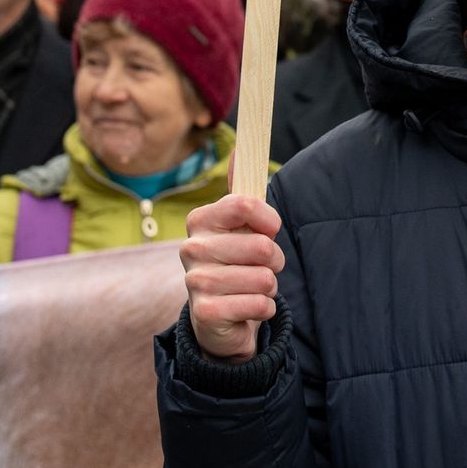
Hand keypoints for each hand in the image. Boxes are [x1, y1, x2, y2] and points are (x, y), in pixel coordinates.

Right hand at [181, 193, 284, 363]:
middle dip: (274, 261)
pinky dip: (264, 308)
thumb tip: (241, 149)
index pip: (246, 204)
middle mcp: (191, 247)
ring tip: (252, 288)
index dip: (269, 220)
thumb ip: (243, 192)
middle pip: (262, 246)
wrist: (222, 318)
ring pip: (264, 279)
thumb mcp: (242, 226)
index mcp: (200, 219)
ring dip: (269, 287)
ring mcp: (195, 281)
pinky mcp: (205, 313)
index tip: (270, 229)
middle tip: (261, 267)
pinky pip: (259, 305)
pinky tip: (248, 308)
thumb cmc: (238, 263)